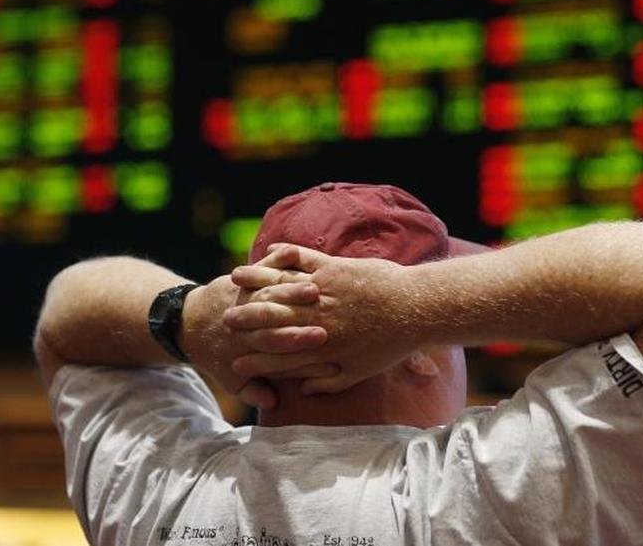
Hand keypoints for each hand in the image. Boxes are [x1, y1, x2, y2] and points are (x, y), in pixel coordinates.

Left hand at [182, 273, 321, 408]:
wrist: (187, 324)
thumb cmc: (215, 354)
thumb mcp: (230, 379)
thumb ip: (252, 390)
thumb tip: (272, 403)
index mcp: (249, 345)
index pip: (280, 344)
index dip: (300, 341)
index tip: (323, 339)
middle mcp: (248, 318)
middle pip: (279, 314)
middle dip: (301, 313)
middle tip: (322, 310)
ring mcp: (245, 295)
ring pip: (271, 289)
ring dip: (292, 287)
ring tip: (315, 286)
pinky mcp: (243, 279)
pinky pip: (262, 267)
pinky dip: (278, 259)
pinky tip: (295, 258)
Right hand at [224, 244, 420, 393]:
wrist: (418, 308)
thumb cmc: (392, 343)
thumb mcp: (360, 371)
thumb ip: (328, 381)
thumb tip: (303, 390)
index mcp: (321, 346)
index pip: (279, 354)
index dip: (255, 358)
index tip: (234, 361)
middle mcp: (317, 317)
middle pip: (272, 317)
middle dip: (246, 317)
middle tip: (224, 318)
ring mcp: (325, 291)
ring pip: (283, 286)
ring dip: (258, 281)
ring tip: (236, 278)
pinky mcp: (335, 268)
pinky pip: (304, 258)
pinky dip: (286, 255)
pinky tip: (272, 252)